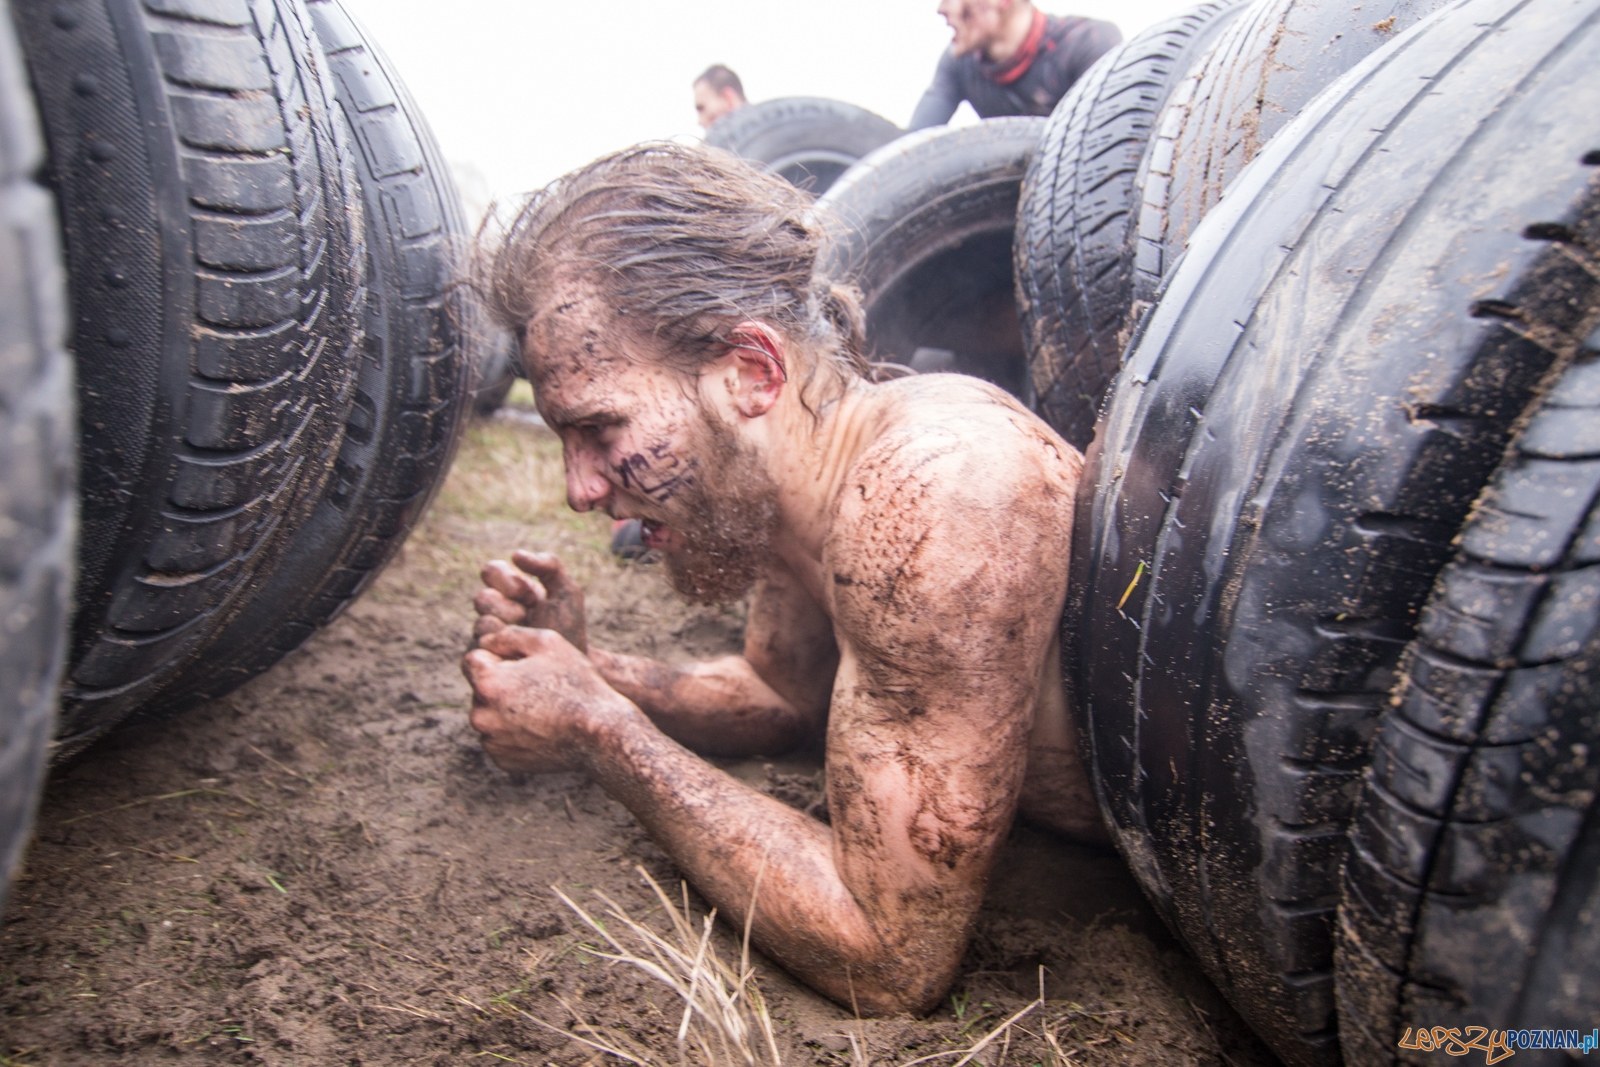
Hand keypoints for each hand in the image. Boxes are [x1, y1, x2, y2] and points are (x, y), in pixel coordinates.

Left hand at [461, 626, 628, 773]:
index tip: (524, 665)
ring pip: (489, 715)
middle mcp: (480, 716)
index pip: (472, 660)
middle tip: (538, 688)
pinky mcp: (503, 761)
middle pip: (481, 690)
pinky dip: (514, 733)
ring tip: (543, 709)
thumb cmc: (576, 683)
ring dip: (506, 709)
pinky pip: (500, 739)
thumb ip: (507, 636)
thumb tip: (485, 643)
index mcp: (487, 684)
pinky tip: (541, 728)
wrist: (600, 734)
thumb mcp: (547, 642)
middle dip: (501, 684)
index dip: (498, 657)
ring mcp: (491, 742)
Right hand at [474, 551, 587, 651]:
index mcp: (511, 591)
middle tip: (530, 620)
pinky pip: (482, 648)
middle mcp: (495, 611)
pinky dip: (503, 649)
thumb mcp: (566, 592)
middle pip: (482, 599)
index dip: (508, 582)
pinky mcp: (483, 660)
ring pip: (482, 624)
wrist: (570, 667)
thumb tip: (515, 555)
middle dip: (510, 609)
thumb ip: (549, 565)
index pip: (490, 571)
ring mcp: (486, 636)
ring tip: (527, 640)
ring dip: (508, 631)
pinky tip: (519, 655)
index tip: (531, 597)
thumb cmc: (569, 630)